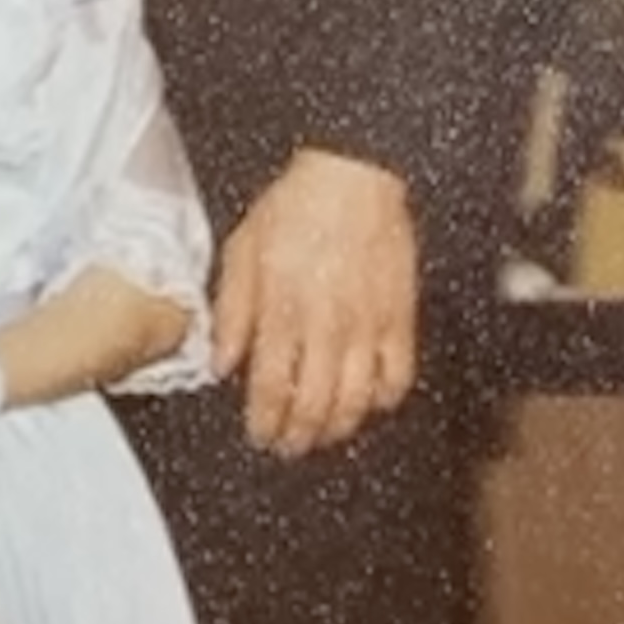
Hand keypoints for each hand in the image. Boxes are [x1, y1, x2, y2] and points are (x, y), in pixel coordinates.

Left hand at [215, 148, 418, 456]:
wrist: (352, 178)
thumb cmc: (292, 209)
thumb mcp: (240, 252)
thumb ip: (232, 313)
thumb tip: (222, 363)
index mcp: (281, 311)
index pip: (271, 387)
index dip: (265, 421)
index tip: (259, 436)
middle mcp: (325, 327)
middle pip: (314, 404)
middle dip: (298, 435)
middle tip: (288, 446)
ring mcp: (368, 326)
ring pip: (357, 401)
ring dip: (338, 427)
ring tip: (324, 436)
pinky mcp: (401, 318)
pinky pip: (399, 375)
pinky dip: (384, 399)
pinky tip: (370, 404)